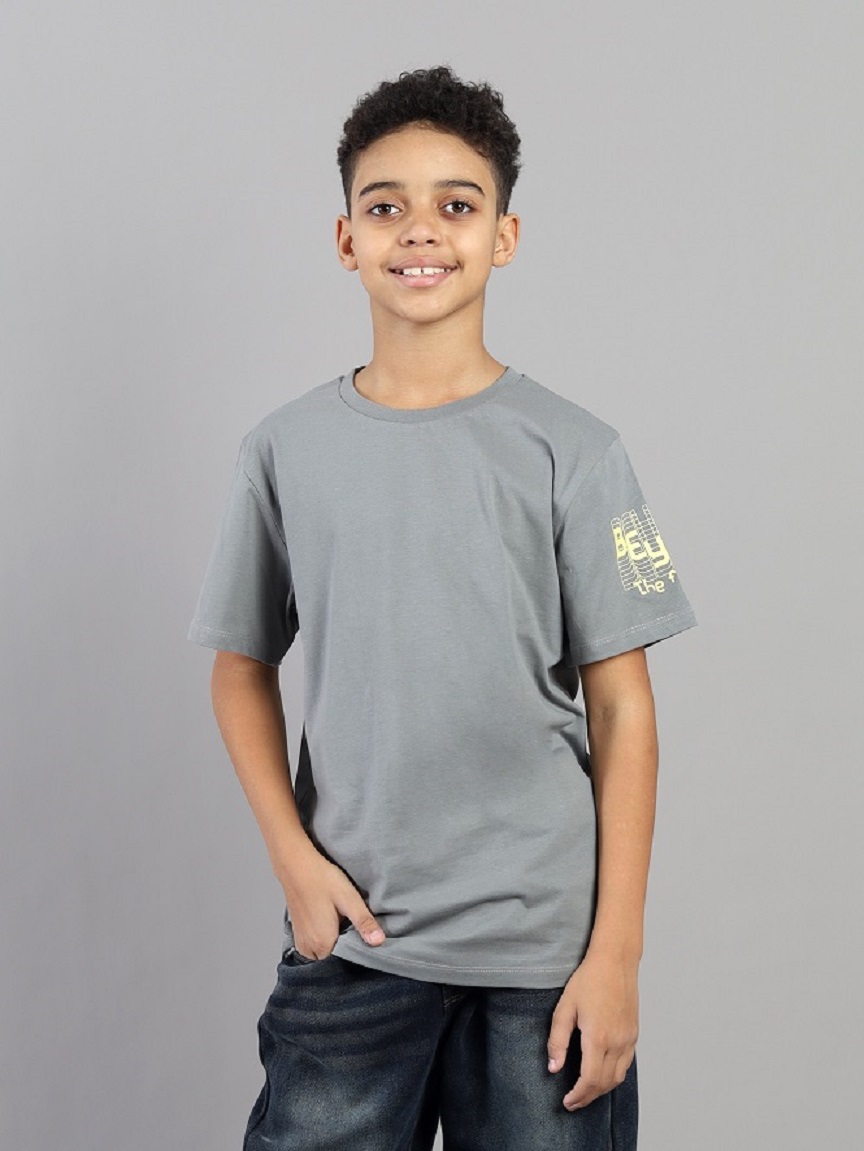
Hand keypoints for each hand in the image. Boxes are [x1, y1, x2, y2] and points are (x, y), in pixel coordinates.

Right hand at [277, 845, 385, 959]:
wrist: (296, 865)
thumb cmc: (322, 879)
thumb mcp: (348, 898)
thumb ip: (363, 922)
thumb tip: (379, 942)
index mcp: (323, 944)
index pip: (345, 963)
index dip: (357, 954)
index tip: (364, 942)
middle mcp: (309, 949)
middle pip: (334, 961)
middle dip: (346, 951)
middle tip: (354, 930)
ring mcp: (301, 943)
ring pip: (324, 955)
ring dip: (334, 945)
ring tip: (342, 926)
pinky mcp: (298, 935)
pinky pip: (315, 948)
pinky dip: (324, 941)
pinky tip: (331, 924)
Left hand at [546, 948, 638, 1109]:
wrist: (615, 961)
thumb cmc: (588, 980)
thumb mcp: (565, 1007)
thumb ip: (557, 1040)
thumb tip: (554, 1068)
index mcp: (598, 1037)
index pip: (589, 1080)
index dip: (578, 1096)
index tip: (567, 1102)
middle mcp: (617, 1042)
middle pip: (604, 1083)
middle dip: (588, 1097)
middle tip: (573, 1102)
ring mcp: (629, 1039)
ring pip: (618, 1077)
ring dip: (601, 1090)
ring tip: (585, 1092)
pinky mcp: (634, 1034)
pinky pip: (626, 1065)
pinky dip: (614, 1077)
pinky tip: (602, 1074)